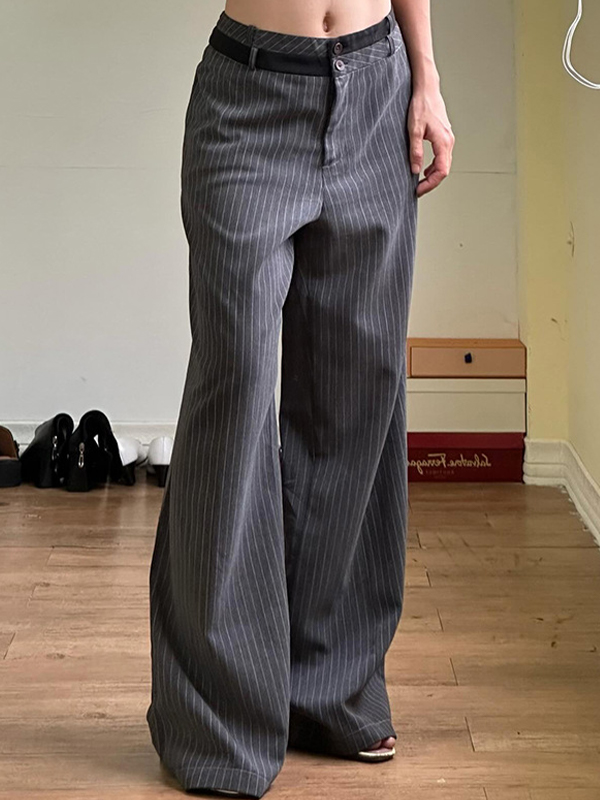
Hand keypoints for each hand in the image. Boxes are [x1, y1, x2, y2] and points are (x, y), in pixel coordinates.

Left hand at [408, 82, 453, 196]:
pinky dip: (434, 166)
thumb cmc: (421, 105)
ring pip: (444, 164)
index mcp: (443, 142)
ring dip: (432, 175)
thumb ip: (415, 151)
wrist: (427, 89)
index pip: (441, 171)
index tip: (418, 190)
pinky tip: (424, 169)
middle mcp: (448, 142)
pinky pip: (442, 157)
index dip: (430, 184)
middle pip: (444, 170)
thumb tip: (415, 170)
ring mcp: (447, 139)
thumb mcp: (414, 130)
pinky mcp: (444, 136)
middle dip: (431, 183)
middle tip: (417, 190)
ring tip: (419, 182)